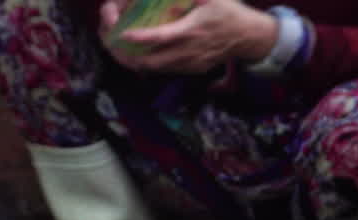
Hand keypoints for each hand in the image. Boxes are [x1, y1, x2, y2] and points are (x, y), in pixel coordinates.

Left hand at [100, 0, 276, 74]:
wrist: (248, 37)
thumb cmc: (228, 12)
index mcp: (191, 31)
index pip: (160, 37)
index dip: (139, 38)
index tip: (122, 33)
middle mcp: (187, 52)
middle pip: (149, 61)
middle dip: (125, 55)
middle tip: (110, 42)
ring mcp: (187, 64)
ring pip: (153, 69)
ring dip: (132, 61)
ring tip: (116, 48)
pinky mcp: (189, 70)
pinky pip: (162, 70)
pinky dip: (146, 64)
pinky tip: (134, 54)